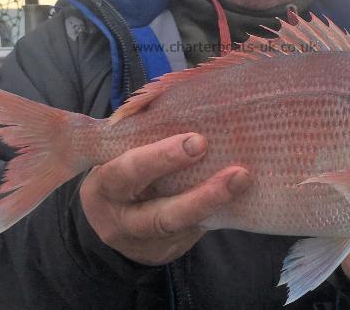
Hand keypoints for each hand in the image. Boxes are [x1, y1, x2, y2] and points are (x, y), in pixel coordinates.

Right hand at [79, 132, 251, 264]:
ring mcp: (147, 242)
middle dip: (200, 196)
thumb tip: (179, 98)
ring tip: (243, 180)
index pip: (130, 172)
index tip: (198, 141)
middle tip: (237, 172)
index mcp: (106, 186)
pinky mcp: (168, 251)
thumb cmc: (121, 168)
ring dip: (216, 205)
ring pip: (183, 229)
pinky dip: (220, 213)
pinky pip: (196, 232)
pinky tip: (244, 195)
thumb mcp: (115, 152)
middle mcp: (123, 220)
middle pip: (162, 215)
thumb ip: (137, 130)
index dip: (162, 158)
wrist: (111, 220)